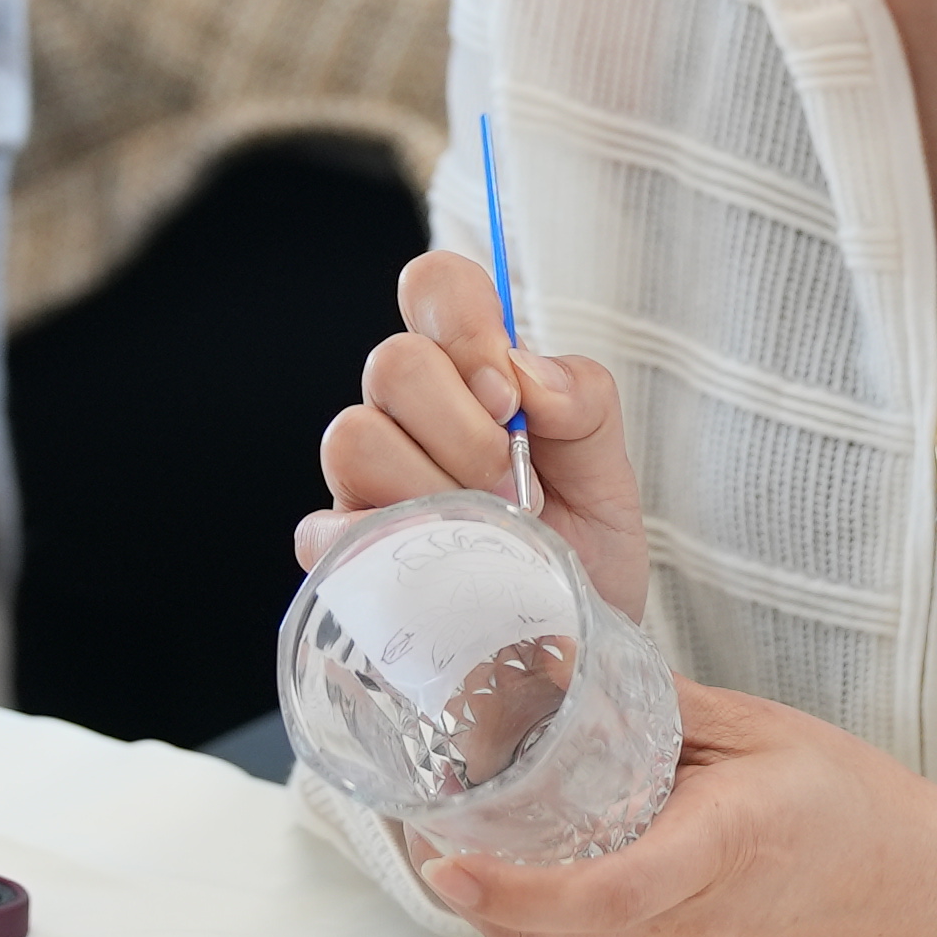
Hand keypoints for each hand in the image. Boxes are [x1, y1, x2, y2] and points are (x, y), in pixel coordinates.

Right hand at [310, 251, 646, 616]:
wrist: (572, 651)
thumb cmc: (582, 552)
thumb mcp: (610, 473)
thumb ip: (584, 404)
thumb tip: (526, 374)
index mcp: (468, 374)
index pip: (434, 285)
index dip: (465, 323)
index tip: (508, 395)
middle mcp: (406, 416)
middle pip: (392, 362)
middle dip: (463, 427)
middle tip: (511, 483)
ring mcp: (364, 482)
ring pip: (352, 438)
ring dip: (431, 489)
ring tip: (485, 533)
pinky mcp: (341, 553)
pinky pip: (325, 529)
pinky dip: (384, 548)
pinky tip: (437, 567)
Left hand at [409, 678, 936, 936]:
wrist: (932, 901)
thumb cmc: (862, 810)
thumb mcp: (763, 731)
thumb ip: (664, 709)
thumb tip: (570, 672)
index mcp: (717, 852)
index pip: (594, 896)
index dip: (508, 890)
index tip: (442, 860)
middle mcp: (688, 925)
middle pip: (548, 922)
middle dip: (476, 873)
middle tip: (430, 804)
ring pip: (566, 932)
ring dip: (524, 881)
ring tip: (501, 806)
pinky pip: (602, 936)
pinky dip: (570, 893)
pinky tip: (580, 840)